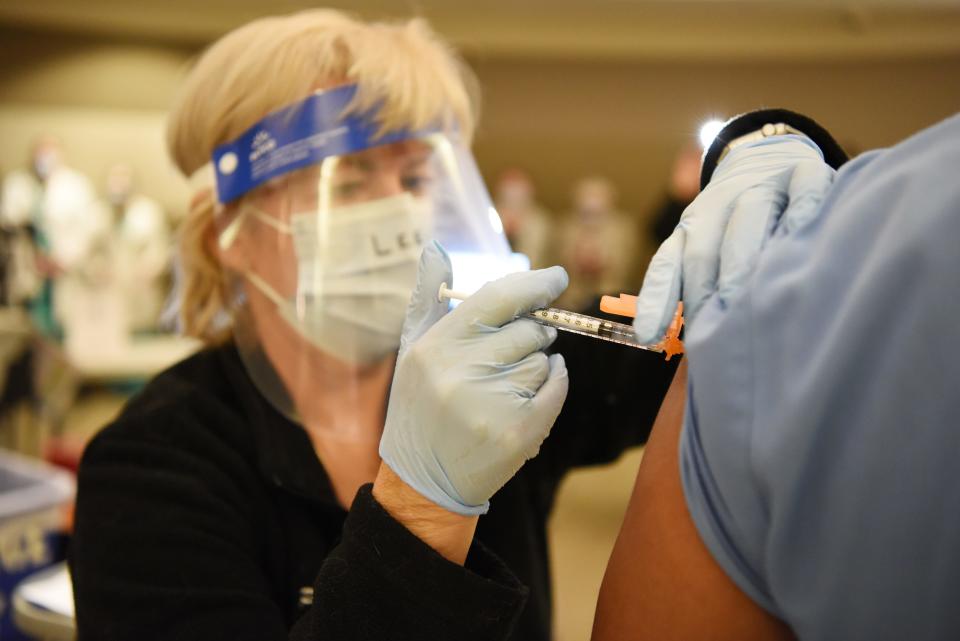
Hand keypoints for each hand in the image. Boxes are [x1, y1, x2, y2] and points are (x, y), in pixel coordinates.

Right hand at [379, 241, 569, 515]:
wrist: (422, 480)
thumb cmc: (422, 407)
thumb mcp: (415, 352)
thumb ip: (429, 300)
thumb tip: (435, 249)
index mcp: (436, 346)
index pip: (496, 298)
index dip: (533, 284)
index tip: (556, 278)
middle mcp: (461, 372)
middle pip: (528, 330)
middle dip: (532, 335)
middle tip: (513, 353)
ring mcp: (491, 404)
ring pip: (544, 361)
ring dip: (536, 368)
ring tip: (504, 389)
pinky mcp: (518, 432)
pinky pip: (556, 388)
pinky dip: (554, 385)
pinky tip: (531, 396)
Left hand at [633, 135, 835, 342]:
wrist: (768, 153)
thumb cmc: (733, 219)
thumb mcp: (701, 243)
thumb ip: (681, 286)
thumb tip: (656, 339)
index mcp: (692, 225)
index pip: (669, 263)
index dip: (658, 299)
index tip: (649, 335)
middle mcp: (719, 205)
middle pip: (707, 247)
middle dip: (707, 286)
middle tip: (716, 325)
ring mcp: (762, 186)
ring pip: (748, 220)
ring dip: (745, 257)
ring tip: (749, 296)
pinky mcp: (803, 173)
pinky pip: (804, 191)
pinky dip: (802, 210)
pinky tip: (801, 233)